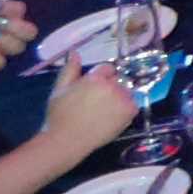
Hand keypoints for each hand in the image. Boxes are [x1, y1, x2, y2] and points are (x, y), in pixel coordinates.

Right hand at [26, 59, 140, 163]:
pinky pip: (132, 104)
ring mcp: (123, 99)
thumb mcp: (59, 89)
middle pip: (117, 79)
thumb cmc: (59, 115)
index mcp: (96, 78)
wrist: (65, 141)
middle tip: (96, 102)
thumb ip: (70, 69)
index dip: (100, 78)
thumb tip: (75, 52)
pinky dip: (125, 109)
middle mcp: (112, 86)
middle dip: (109, 86)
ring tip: (103, 111)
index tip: (92, 90)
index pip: (107, 68)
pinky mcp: (129, 112)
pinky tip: (111, 117)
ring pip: (126, 91)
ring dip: (119, 97)